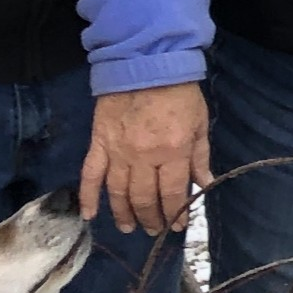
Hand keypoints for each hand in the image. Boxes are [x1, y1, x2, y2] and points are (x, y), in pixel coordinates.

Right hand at [79, 84, 211, 234]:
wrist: (146, 63)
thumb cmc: (179, 92)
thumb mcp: (199, 123)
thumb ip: (200, 157)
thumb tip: (204, 185)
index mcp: (172, 151)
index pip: (172, 193)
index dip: (175, 213)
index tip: (177, 225)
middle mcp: (144, 157)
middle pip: (143, 198)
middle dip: (150, 218)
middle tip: (154, 230)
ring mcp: (118, 152)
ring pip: (118, 192)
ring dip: (123, 214)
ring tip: (129, 228)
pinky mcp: (99, 143)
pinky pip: (90, 175)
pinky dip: (88, 197)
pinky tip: (90, 215)